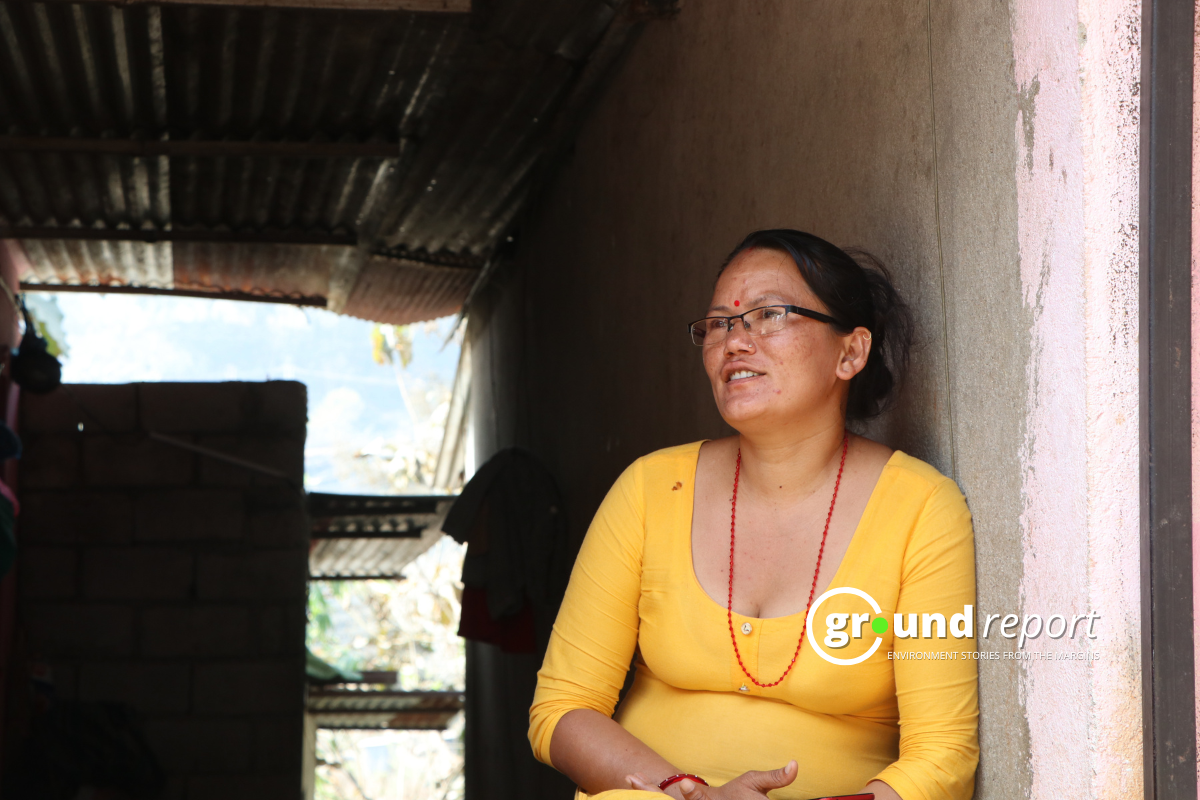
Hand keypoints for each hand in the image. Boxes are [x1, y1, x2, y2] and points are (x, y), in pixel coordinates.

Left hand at [625, 761, 797, 799]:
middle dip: (656, 792)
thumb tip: (796, 765)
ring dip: (645, 790)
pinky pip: (659, 796)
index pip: (700, 798)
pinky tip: (631, 780)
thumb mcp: (757, 786)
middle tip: (635, 780)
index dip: (693, 794)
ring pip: (662, 799)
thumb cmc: (744, 798)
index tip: (685, 784)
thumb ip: (773, 778)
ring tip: (628, 778)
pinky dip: (645, 789)